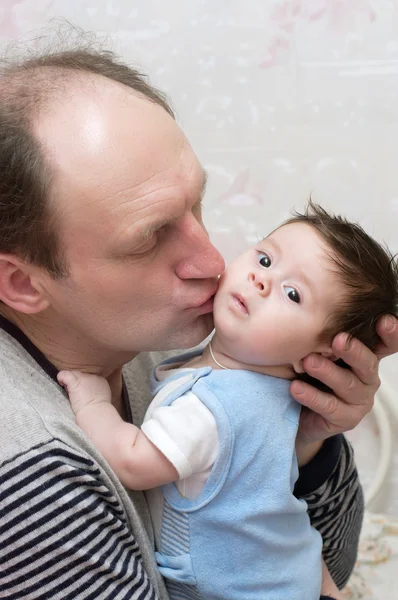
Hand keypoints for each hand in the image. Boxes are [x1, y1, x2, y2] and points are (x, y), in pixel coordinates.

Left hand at [57, 370, 111, 414]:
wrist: (96, 415)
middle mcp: (94, 377)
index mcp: (101, 382)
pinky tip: (60, 382)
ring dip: (69, 381)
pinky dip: (61, 377)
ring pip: (73, 374)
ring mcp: (84, 378)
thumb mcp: (100, 400)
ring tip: (67, 391)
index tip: (80, 393)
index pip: (89, 378)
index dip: (83, 384)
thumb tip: (86, 393)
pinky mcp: (75, 382)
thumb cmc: (97, 412)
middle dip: (76, 382)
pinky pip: (65, 374)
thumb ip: (94, 393)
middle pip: (81, 375)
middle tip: (74, 394)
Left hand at [292, 315, 397, 444]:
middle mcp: (367, 377)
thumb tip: (307, 306)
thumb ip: (321, 337)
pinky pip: (330, 406)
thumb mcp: (316, 352)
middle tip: (338, 339)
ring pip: (348, 384)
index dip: (391, 333)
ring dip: (327, 372)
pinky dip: (312, 395)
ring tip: (308, 362)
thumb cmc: (308, 373)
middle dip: (354, 350)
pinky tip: (296, 388)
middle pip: (368, 362)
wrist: (296, 413)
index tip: (384, 320)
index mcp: (364, 356)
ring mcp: (359, 400)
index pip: (386, 344)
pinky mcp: (346, 419)